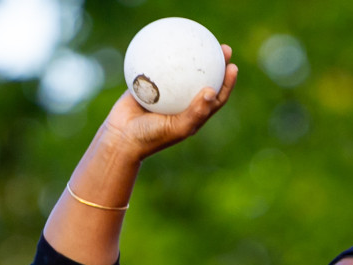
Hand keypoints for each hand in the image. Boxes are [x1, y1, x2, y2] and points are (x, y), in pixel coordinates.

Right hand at [100, 45, 238, 161]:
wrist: (120, 138)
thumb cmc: (150, 138)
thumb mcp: (177, 128)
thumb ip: (196, 112)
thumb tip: (212, 91)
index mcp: (193, 114)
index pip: (216, 97)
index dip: (227, 82)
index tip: (232, 66)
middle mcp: (182, 103)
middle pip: (204, 79)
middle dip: (215, 63)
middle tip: (221, 47)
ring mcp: (166, 94)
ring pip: (182, 71)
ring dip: (193, 55)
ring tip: (197, 38)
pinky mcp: (149, 85)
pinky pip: (157, 67)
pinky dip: (162, 55)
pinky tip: (166, 40)